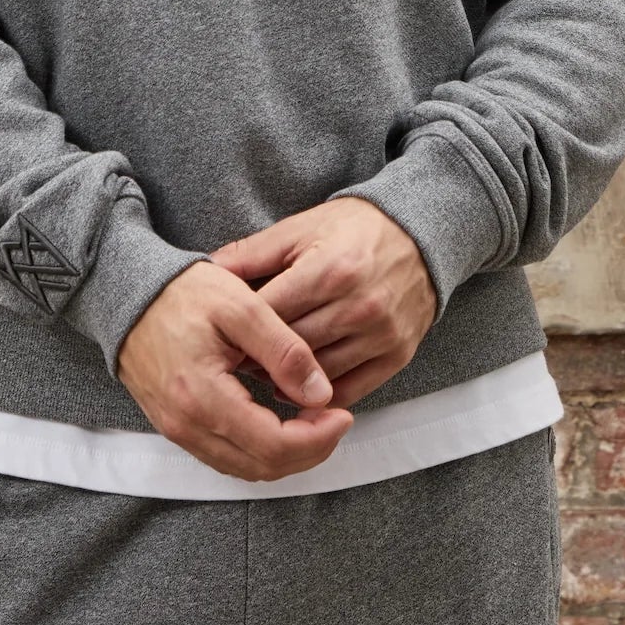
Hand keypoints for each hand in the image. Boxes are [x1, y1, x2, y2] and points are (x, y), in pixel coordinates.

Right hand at [115, 259, 353, 482]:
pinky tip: (280, 422)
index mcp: (203, 396)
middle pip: (262, 467)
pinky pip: (226, 456)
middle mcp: (186, 425)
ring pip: (245, 468)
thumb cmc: (181, 292)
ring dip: (286, 454)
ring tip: (313, 420)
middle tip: (335, 419)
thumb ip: (284, 350)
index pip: (274, 446)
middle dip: (309, 450)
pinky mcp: (176, 426)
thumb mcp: (240, 305)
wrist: (126, 291)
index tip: (342, 414)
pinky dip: (260, 450)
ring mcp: (178, 430)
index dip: (317, 438)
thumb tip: (321, 393)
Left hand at [208, 197, 438, 408]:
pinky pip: (351, 390)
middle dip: (258, 358)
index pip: (270, 315)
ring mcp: (381, 334)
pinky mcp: (398, 354)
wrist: (419, 235)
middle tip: (232, 364)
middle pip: (292, 349)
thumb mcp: (300, 229)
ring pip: (318, 375)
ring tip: (262, 375)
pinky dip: (320, 396)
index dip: (239, 330)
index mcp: (330, 270)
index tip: (219, 340)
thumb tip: (205, 269)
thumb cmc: (354, 229)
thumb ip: (252, 253)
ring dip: (286, 382)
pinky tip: (298, 389)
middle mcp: (359, 306)